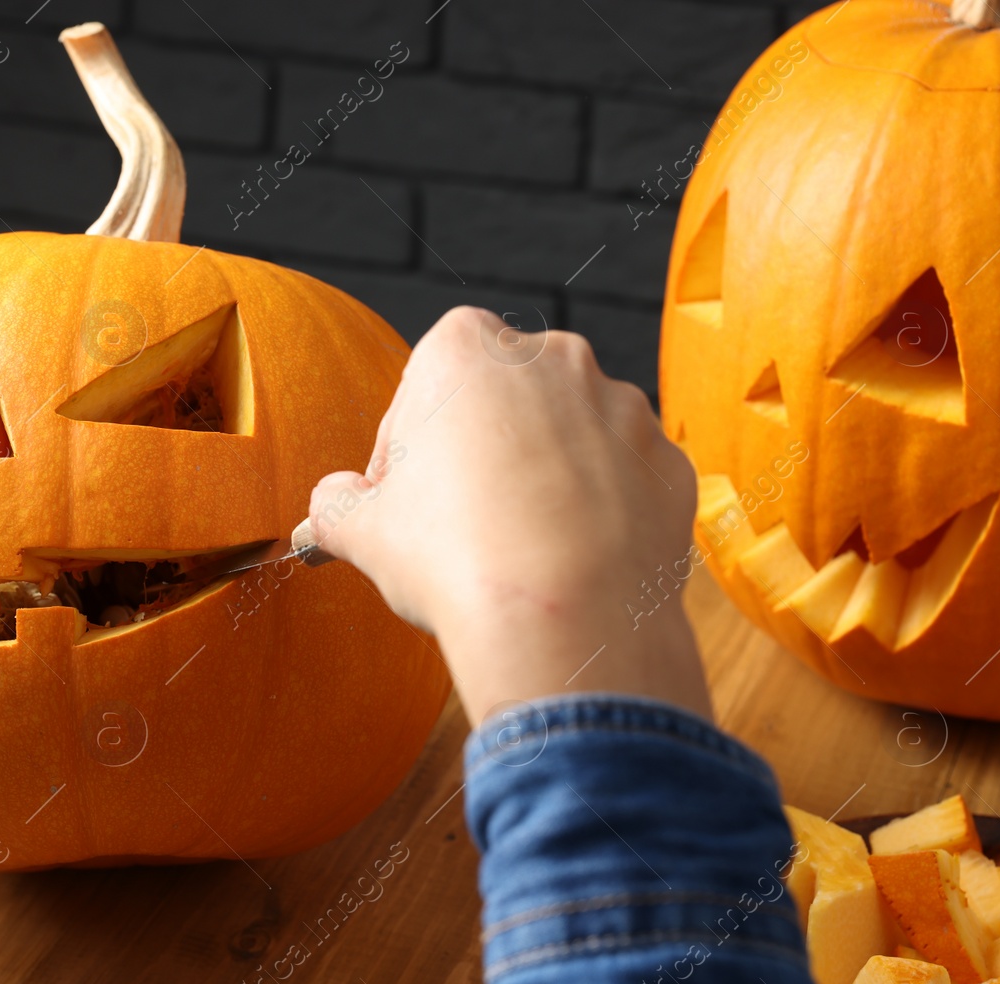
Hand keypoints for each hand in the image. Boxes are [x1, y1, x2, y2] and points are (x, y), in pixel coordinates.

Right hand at [308, 306, 712, 727]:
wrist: (566, 620)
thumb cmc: (454, 558)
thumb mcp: (359, 530)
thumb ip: (337, 504)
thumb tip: (331, 507)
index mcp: (468, 347)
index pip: (425, 385)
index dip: (408, 448)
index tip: (405, 502)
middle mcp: (555, 358)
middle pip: (503, 404)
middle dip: (482, 456)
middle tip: (459, 531)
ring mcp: (623, 409)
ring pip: (569, 440)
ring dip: (546, 482)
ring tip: (519, 556)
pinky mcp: (668, 464)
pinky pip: (623, 483)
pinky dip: (601, 515)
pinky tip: (572, 566)